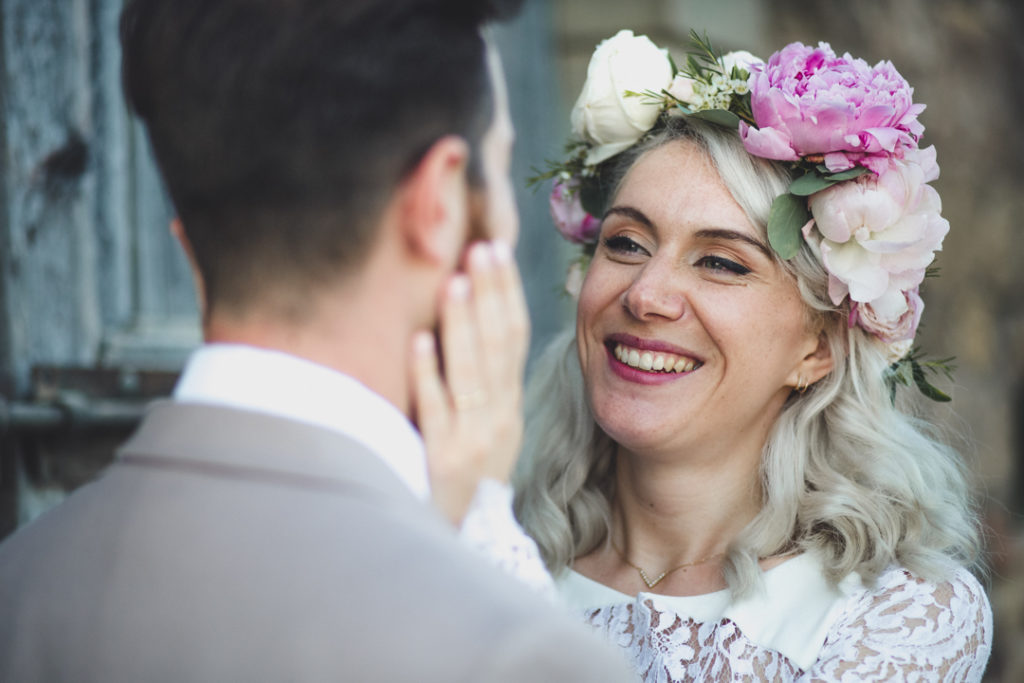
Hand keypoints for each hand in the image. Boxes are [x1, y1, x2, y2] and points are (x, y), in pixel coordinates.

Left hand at [409, 240, 528, 525]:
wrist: (458, 540)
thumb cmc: (462, 476)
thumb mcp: (485, 429)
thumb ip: (479, 382)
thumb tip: (468, 319)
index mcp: (508, 405)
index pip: (514, 337)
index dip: (506, 292)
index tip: (495, 249)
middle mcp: (498, 418)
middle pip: (499, 346)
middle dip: (490, 293)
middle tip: (480, 247)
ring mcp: (473, 440)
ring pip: (471, 372)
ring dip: (462, 324)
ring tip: (454, 281)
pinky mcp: (443, 461)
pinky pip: (435, 412)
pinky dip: (427, 376)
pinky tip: (417, 342)